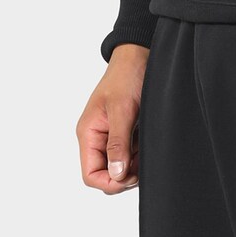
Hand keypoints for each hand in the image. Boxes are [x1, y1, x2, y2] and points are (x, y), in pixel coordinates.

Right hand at [76, 44, 149, 193]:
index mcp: (88, 133)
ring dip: (134, 163)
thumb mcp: (122, 109)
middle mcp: (97, 137)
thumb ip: (117, 143)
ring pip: (119, 166)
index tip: (130, 175)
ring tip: (145, 145)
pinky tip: (147, 140)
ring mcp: (110, 135)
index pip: (90, 174)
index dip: (110, 182)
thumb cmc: (127, 76)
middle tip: (142, 161)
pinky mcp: (125, 132)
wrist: (140, 55)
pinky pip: (130, 154)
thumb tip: (116, 174)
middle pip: (105, 174)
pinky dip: (139, 153)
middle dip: (124, 174)